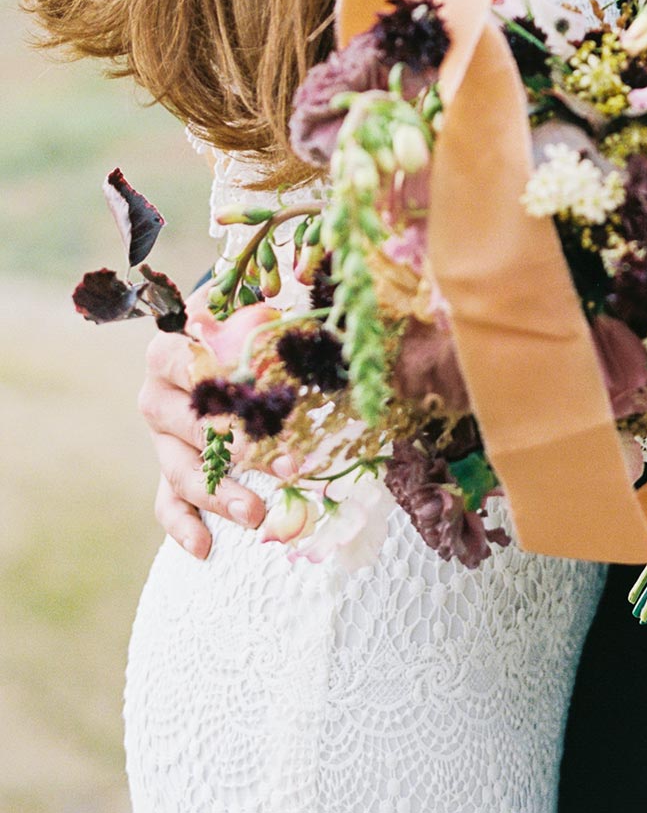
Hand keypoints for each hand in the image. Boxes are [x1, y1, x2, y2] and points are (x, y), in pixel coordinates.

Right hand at [139, 311, 265, 556]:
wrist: (219, 345)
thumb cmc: (238, 324)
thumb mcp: (245, 307)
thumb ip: (254, 306)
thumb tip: (282, 307)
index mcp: (166, 354)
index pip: (172, 361)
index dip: (200, 373)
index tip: (234, 386)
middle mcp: (156, 400)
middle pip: (188, 427)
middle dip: (236, 447)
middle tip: (279, 464)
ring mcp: (161, 443)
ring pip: (183, 472)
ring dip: (220, 494)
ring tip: (256, 513)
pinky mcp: (169, 474)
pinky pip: (168, 505)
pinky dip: (184, 527)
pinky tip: (205, 547)